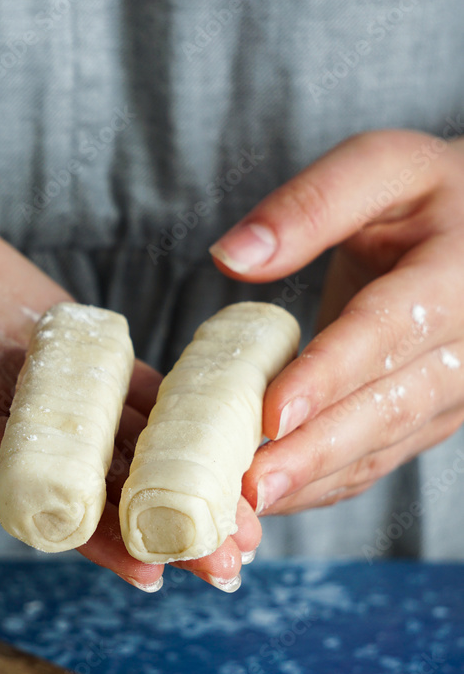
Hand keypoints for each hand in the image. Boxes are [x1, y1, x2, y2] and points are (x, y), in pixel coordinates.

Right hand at [0, 199, 242, 589]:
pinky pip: (133, 384)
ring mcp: (46, 388)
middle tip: (231, 563)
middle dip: (161, 523)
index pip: (29, 492)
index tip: (147, 568)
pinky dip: (181, 408)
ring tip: (250, 518)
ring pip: (127, 442)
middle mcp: (6, 423)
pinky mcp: (73, 347)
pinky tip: (232, 428)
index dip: (87, 533)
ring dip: (188, 478)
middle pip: (95, 486)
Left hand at [210, 129, 463, 517]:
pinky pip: (382, 457)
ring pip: (386, 445)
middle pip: (389, 406)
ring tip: (251, 505)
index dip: (329, 375)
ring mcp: (457, 390)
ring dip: (318, 478)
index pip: (389, 332)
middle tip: (250, 486)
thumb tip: (232, 255)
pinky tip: (279, 495)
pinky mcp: (434, 415)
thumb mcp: (380, 168)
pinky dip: (329, 481)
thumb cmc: (424, 194)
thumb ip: (311, 205)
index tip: (271, 414)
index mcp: (458, 275)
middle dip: (317, 450)